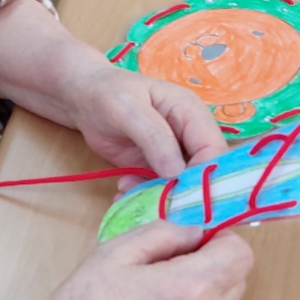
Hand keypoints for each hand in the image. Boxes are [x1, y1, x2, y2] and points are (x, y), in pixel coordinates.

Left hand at [62, 63, 227, 180]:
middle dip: (184, 192)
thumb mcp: (129, 109)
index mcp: (192, 114)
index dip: (206, 174)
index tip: (184, 195)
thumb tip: (176, 171)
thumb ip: (154, 136)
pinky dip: (144, 196)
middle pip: (203, 172)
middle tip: (159, 205)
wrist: (84, 99)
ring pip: (181, 185)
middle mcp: (188, 136)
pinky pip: (159, 189)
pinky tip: (122, 193)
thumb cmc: (109, 93)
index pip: (214, 149)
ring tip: (131, 194)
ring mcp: (173, 155)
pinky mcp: (155, 169)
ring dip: (160, 196)